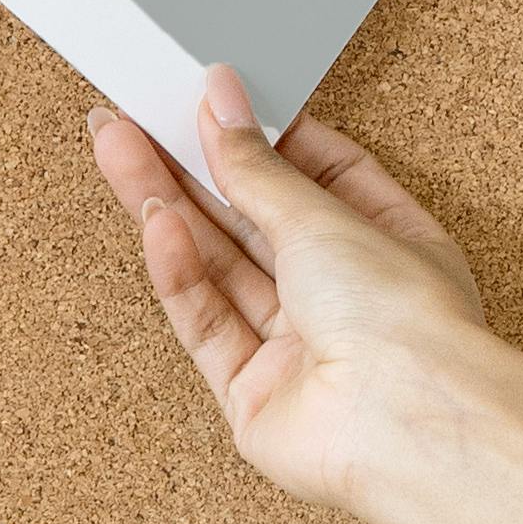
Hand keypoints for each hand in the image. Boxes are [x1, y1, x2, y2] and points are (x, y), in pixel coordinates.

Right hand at [90, 78, 493, 516]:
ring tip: (117, 146)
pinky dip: (179, 272)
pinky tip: (154, 222)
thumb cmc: (405, 323)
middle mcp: (347, 298)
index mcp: (392, 246)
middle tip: (137, 114)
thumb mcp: (324, 215)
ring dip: (167, 205)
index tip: (214, 98)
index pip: (322, 174)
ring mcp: (300, 349)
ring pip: (219, 266)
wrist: (404, 425)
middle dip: (193, 166)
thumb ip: (258, 166)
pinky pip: (207, 321)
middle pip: (255, 219)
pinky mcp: (254, 395)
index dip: (265, 136)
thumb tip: (221, 107)